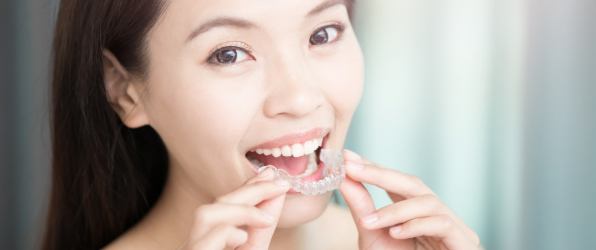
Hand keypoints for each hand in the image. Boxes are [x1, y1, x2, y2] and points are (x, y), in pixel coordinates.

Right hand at [179, 167, 289, 249]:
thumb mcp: (254, 248)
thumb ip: (262, 227)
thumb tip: (277, 194)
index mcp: (209, 238)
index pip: (225, 203)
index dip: (248, 186)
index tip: (271, 174)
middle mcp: (197, 242)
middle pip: (216, 203)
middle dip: (251, 190)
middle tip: (281, 184)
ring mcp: (194, 249)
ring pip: (205, 215)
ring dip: (240, 210)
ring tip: (266, 219)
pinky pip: (204, 240)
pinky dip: (227, 233)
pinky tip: (244, 237)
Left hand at [339, 150, 480, 249]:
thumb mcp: (373, 237)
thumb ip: (362, 208)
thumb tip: (345, 177)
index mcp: (416, 213)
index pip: (396, 183)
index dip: (373, 168)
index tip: (348, 157)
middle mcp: (436, 215)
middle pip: (413, 184)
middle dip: (381, 174)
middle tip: (353, 168)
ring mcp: (454, 228)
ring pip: (427, 202)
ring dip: (395, 210)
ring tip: (371, 222)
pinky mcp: (465, 242)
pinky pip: (442, 224)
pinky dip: (416, 225)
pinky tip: (395, 233)